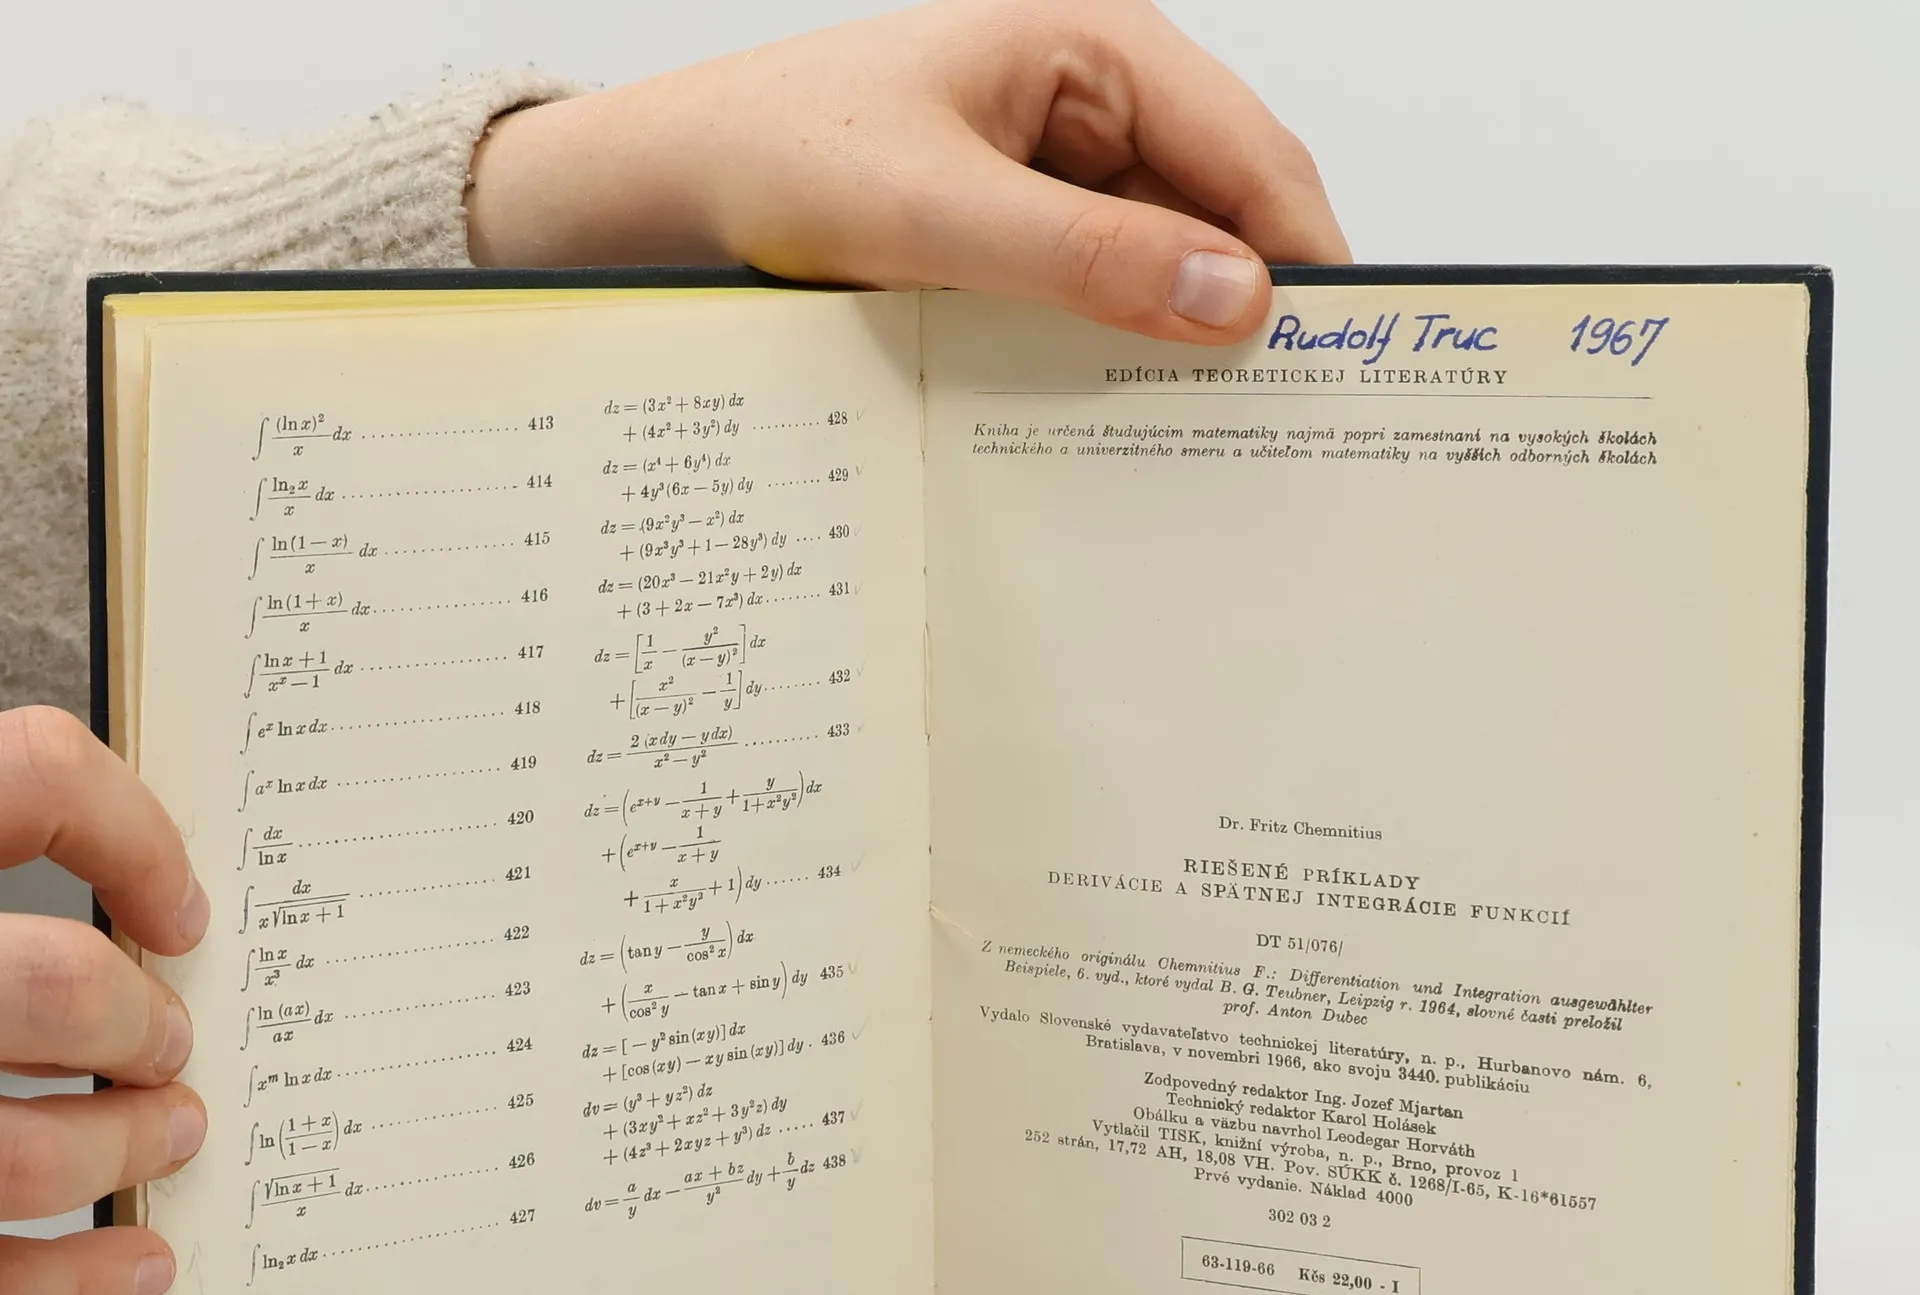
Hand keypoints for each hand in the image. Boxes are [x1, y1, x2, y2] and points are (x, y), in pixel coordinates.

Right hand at [0, 708, 207, 1294]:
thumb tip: (114, 879)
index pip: (22, 778)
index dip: (126, 832)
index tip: (173, 907)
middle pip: (48, 990)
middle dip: (138, 1023)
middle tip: (165, 1040)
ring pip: (19, 1156)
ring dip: (123, 1149)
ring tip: (165, 1133)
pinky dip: (72, 1280)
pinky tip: (133, 1256)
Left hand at [466, 0, 1345, 342]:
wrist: (674, 191)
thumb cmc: (779, 156)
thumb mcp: (932, 213)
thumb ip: (1084, 258)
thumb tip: (1234, 299)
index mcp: (1097, 47)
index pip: (1253, 157)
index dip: (1302, 261)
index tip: (1332, 369)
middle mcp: (1096, 101)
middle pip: (1226, 215)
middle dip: (1248, 311)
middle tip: (1274, 430)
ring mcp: (1063, 169)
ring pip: (1169, 264)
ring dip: (1180, 342)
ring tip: (1200, 439)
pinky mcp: (1027, 229)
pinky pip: (1106, 293)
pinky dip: (1119, 351)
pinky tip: (1115, 414)